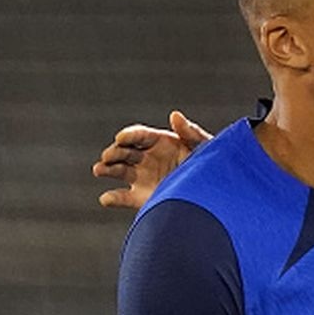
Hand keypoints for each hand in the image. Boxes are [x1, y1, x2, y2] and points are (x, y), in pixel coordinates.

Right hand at [92, 110, 211, 208]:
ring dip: (106, 169)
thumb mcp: (204, 146)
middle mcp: (148, 158)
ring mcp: (143, 177)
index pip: (140, 135)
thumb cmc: (212, 164)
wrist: (215, 192)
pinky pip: (122, 197)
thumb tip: (175, 115)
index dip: (129, 135)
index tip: (121, 138)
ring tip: (98, 170)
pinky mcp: (142, 197)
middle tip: (108, 156)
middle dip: (114, 152)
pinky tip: (106, 198)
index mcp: (161, 142)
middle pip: (125, 151)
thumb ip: (190, 132)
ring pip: (118, 170)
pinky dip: (112, 198)